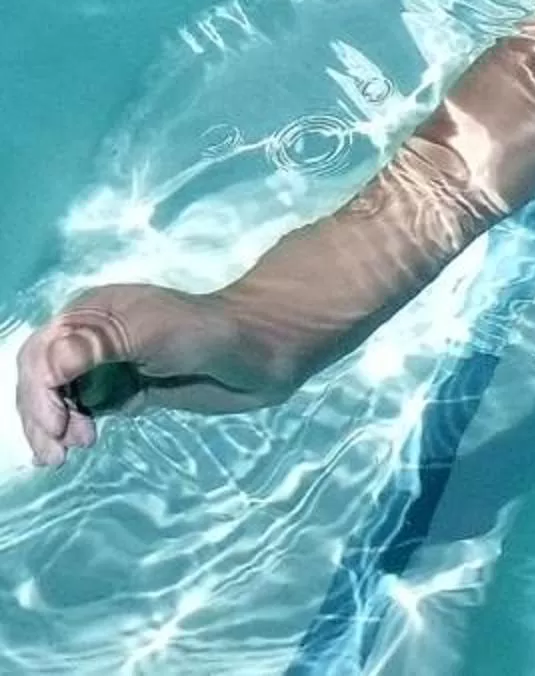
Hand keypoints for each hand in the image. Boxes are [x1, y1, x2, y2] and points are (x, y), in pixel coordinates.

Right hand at [15, 284, 278, 467]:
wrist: (260, 352)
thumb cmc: (207, 332)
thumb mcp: (150, 333)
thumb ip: (96, 348)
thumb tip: (46, 370)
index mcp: (91, 313)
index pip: (40, 354)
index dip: (38, 392)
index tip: (57, 424)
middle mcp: (92, 337)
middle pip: (42, 380)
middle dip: (41, 416)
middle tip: (57, 453)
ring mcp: (109, 365)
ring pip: (60, 399)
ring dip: (54, 427)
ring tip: (64, 455)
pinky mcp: (127, 390)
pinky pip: (85, 411)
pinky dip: (74, 428)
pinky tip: (81, 443)